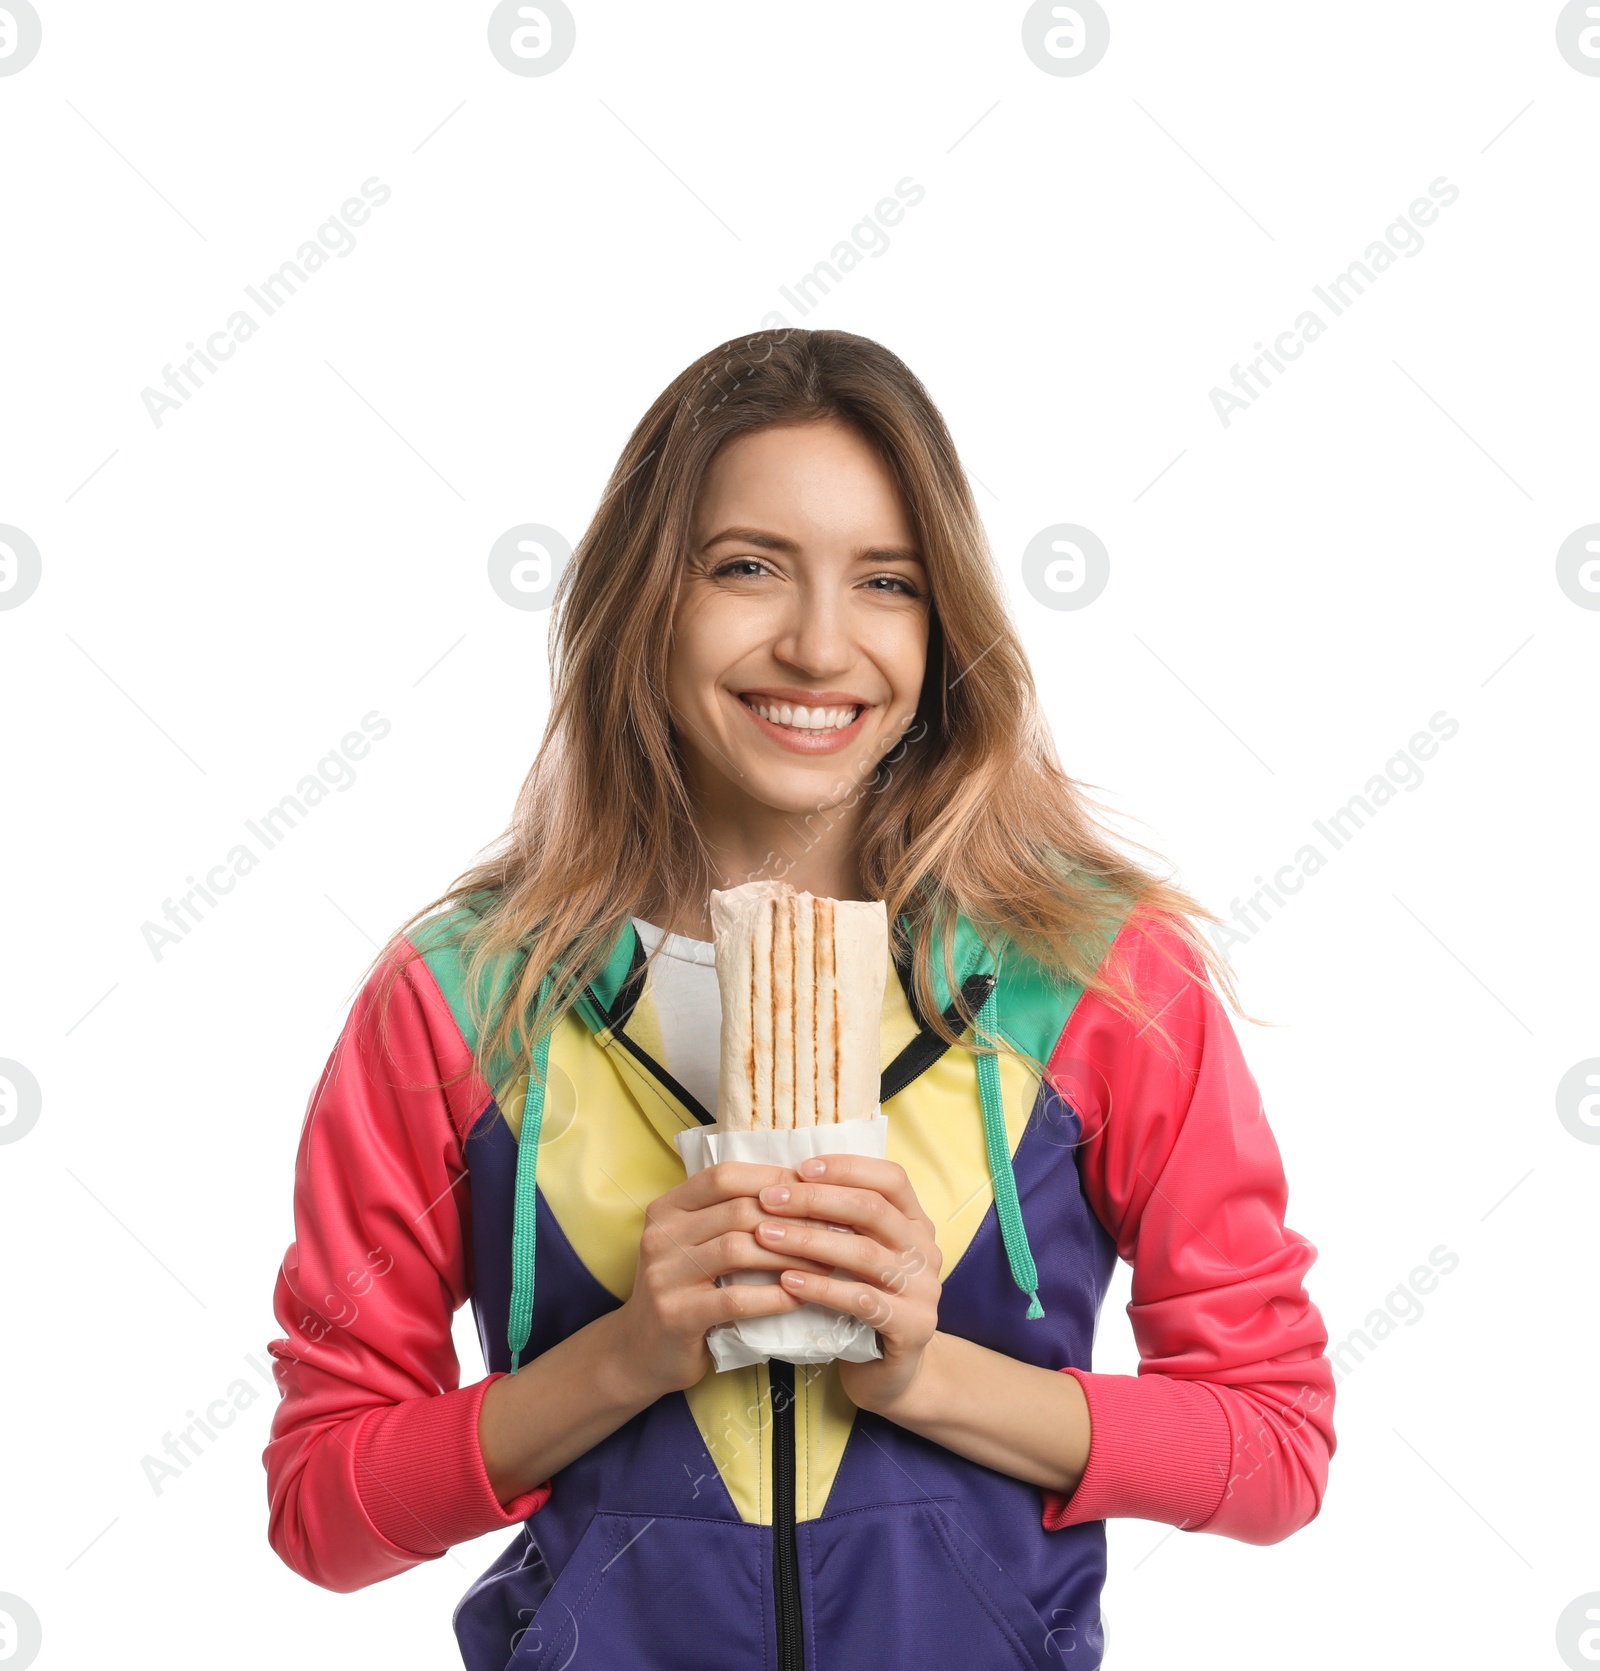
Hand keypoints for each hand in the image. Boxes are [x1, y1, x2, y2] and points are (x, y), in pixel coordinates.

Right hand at [612, 1161, 840, 1396]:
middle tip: (835, 1226)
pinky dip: (774, 1296)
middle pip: (737, 1210)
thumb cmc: (684, 1290)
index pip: (724, 1176)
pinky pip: (735, 1299)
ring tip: (827, 1262)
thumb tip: (799, 1189)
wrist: (639, 1352)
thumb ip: (729, 1215)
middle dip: (793, 1218)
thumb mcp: (695, 1243)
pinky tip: (801, 1296)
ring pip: (738, 1249)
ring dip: (790, 1255)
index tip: (815, 1188)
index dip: (772, 1178)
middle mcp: (661, 1234)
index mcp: (668, 1208)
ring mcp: (664, 1275)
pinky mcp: (676, 1315)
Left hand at [753, 1154, 942, 1412]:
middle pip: (873, 1209)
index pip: (890, 1178)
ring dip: (809, 1240)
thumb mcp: (858, 1253)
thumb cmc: (863, 1300)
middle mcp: (926, 1250)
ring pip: (864, 1253)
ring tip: (765, 1236)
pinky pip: (862, 1300)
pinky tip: (787, 1281)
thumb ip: (840, 1220)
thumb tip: (785, 1178)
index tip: (799, 1168)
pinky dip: (822, 1287)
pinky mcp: (913, 1328)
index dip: (846, 1168)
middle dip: (815, 1200)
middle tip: (768, 1199)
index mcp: (916, 1223)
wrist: (891, 1372)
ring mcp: (924, 1290)